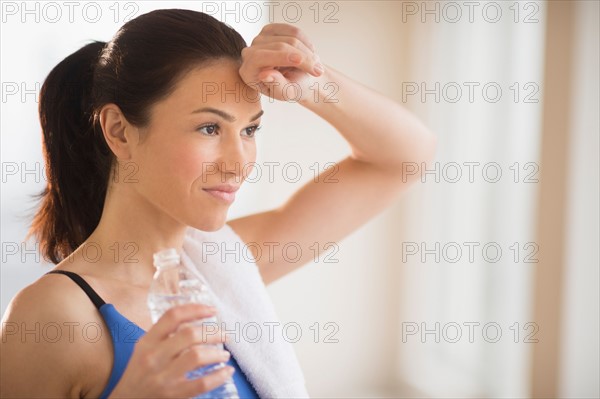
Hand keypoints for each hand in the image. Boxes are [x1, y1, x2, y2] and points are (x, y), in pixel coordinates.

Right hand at [108, 304, 233, 397]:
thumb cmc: (139, 372)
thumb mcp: (144, 349)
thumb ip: (164, 334)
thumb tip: (195, 317)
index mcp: (147, 342)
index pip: (173, 316)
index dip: (196, 309)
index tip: (212, 310)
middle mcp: (154, 357)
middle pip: (189, 335)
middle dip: (213, 332)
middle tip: (225, 335)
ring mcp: (163, 377)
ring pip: (196, 356)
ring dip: (217, 353)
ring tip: (224, 354)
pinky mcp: (173, 395)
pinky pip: (201, 383)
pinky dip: (219, 376)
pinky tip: (227, 372)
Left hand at [239, 23, 325, 102]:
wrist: (299, 79)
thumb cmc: (291, 89)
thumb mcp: (286, 93)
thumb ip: (276, 86)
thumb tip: (264, 74)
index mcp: (248, 72)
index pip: (260, 58)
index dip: (281, 57)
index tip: (301, 60)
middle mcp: (249, 54)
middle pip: (277, 47)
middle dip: (301, 57)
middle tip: (317, 71)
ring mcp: (259, 40)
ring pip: (288, 38)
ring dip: (307, 52)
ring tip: (315, 65)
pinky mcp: (270, 30)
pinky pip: (293, 31)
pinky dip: (306, 42)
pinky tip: (309, 54)